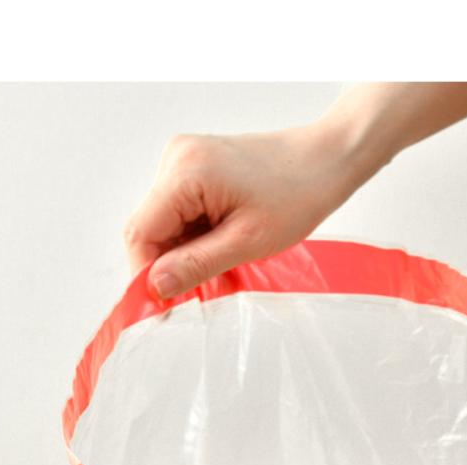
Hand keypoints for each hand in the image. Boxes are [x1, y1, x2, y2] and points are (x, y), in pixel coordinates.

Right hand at [124, 125, 365, 299]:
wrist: (324, 162)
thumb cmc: (297, 196)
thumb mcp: (247, 242)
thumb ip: (196, 264)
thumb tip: (156, 286)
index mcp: (186, 171)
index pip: (141, 231)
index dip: (146, 272)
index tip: (162, 305)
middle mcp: (177, 157)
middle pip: (150, 226)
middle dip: (168, 262)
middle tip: (199, 290)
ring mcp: (185, 158)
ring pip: (165, 220)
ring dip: (184, 249)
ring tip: (225, 257)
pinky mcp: (196, 165)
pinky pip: (181, 209)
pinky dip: (195, 233)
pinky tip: (224, 240)